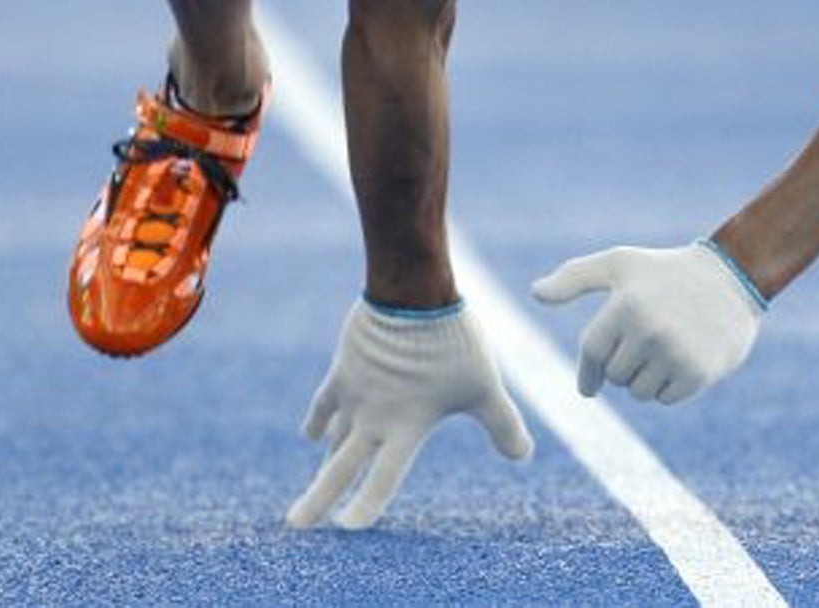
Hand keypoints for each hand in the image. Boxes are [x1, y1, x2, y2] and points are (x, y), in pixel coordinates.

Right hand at [286, 297, 532, 529]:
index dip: (365, 505)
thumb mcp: (484, 386)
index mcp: (406, 427)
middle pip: (341, 466)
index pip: (382, 479)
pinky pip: (324, 402)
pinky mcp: (343, 370)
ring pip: (331, 439)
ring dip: (324, 464)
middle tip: (294, 524)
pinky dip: (318, 420)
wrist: (412, 292)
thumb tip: (523, 457)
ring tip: (313, 489)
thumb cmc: (452, 341)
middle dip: (318, 498)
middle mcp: (374, 418)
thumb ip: (502, 424)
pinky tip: (310, 433)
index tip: (346, 527)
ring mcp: (354, 395)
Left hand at [530, 239, 764, 404]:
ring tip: (663, 349)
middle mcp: (649, 331)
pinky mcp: (698, 373)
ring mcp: (675, 353)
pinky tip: (682, 359)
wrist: (732, 277)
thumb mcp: (620, 264)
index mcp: (625, 306)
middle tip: (645, 343)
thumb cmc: (666, 271)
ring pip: (639, 392)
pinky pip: (665, 398)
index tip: (589, 386)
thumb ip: (575, 277)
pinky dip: (668, 387)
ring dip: (645, 380)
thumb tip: (535, 294)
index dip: (588, 372)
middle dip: (623, 367)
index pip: (592, 353)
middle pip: (615, 376)